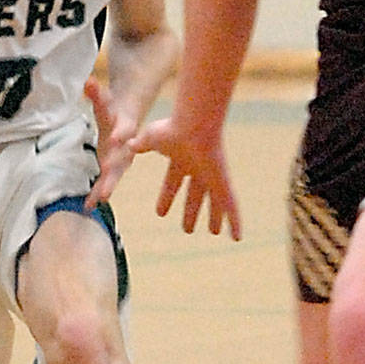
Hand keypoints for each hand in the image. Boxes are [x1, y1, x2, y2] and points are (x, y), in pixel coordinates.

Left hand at [84, 74, 138, 207]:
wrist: (127, 119)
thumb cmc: (113, 110)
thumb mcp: (105, 99)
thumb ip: (96, 92)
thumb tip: (87, 81)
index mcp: (125, 127)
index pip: (124, 129)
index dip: (121, 133)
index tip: (116, 139)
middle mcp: (125, 146)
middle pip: (121, 159)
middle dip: (113, 173)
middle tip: (107, 188)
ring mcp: (120, 159)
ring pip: (115, 175)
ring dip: (106, 187)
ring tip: (98, 200)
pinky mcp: (113, 168)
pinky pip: (105, 182)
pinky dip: (97, 194)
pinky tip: (88, 207)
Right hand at [130, 115, 240, 238]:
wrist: (194, 126)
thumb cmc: (171, 130)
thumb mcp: (150, 139)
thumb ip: (141, 144)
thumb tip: (127, 145)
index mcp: (181, 160)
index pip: (172, 184)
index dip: (166, 198)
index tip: (160, 213)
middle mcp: (198, 169)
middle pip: (195, 195)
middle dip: (191, 211)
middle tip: (187, 228)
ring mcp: (213, 177)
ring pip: (215, 202)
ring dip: (213, 217)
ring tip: (212, 232)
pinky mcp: (223, 183)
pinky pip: (231, 207)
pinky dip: (235, 222)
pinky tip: (237, 237)